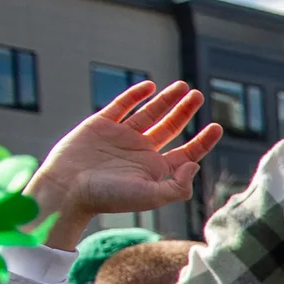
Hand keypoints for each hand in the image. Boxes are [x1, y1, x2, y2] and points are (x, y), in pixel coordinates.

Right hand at [24, 82, 222, 247]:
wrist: (66, 188)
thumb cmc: (107, 197)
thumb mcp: (149, 197)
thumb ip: (177, 186)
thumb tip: (194, 165)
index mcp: (156, 171)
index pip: (186, 153)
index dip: (203, 141)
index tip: (217, 126)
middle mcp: (141, 152)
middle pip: (171, 128)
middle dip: (186, 111)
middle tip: (199, 95)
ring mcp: (121, 137)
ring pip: (149, 114)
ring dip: (166, 100)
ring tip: (183, 86)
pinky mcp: (100, 125)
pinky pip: (121, 106)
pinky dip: (135, 95)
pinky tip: (150, 86)